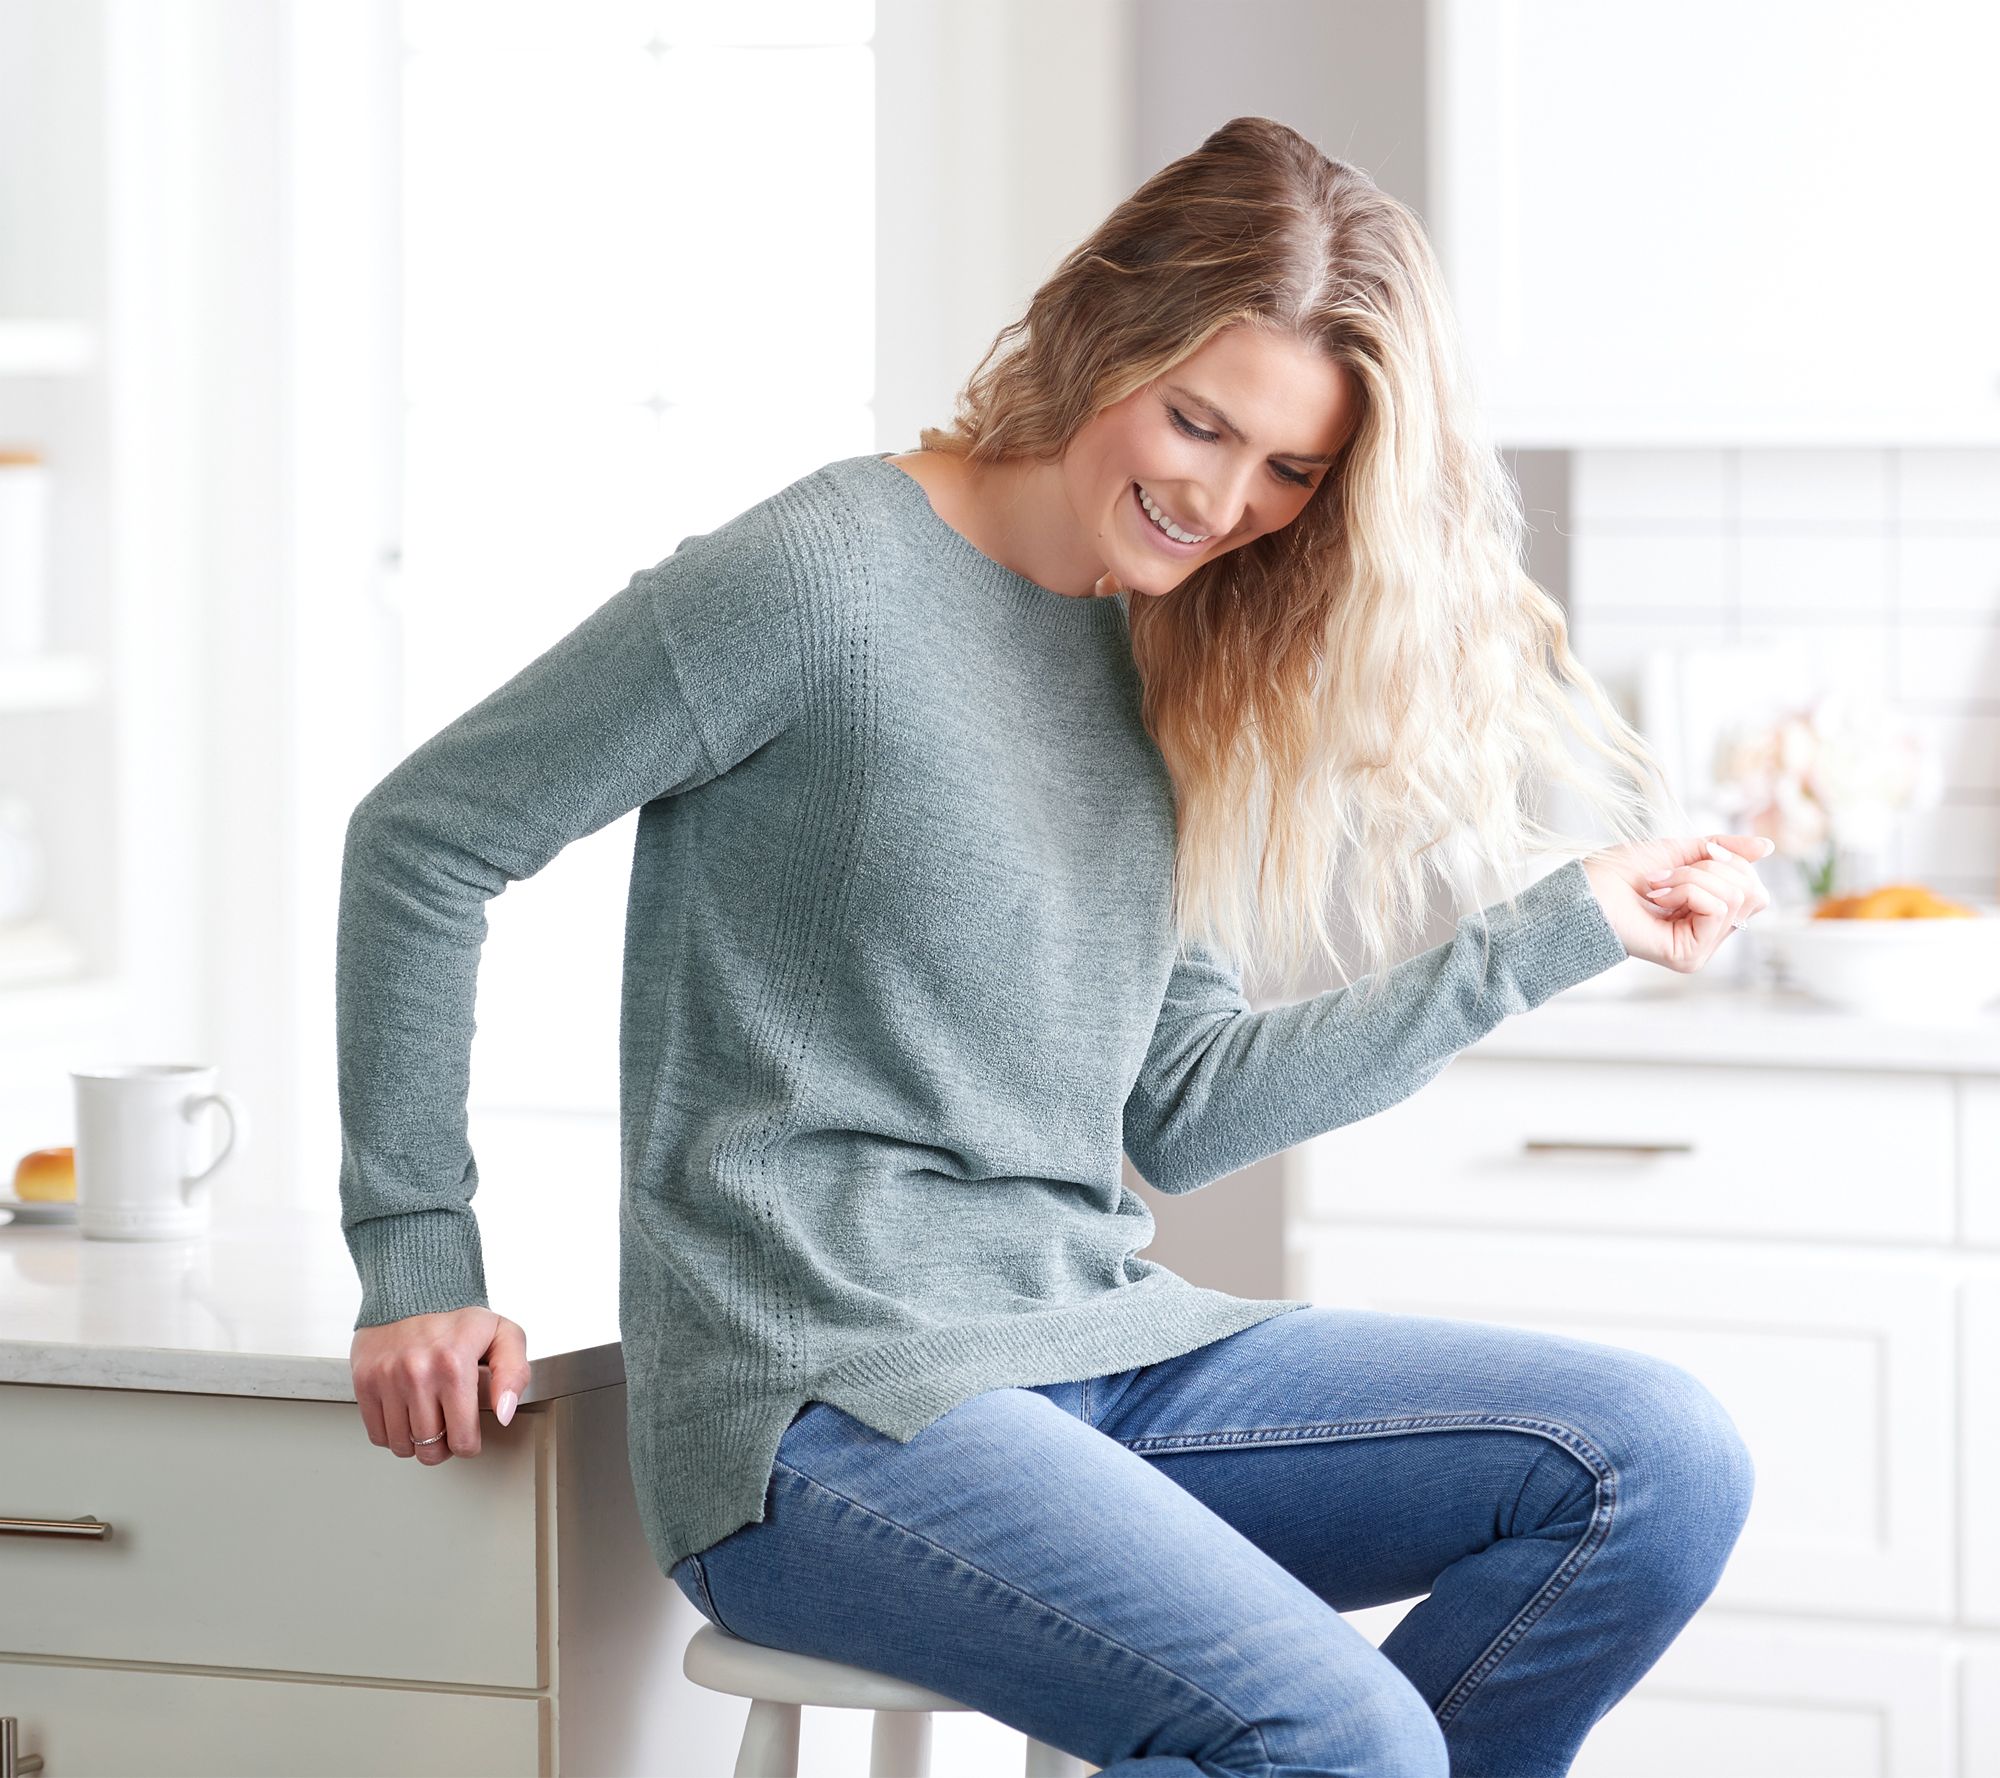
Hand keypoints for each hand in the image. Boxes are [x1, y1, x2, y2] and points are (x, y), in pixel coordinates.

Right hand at [350, 1306, 531, 1464]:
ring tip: (427, 1417)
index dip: (469, 1444)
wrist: (413, 1287)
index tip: (468, 1433)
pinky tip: (406, 1413)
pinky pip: (376, 1433)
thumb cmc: (459, 1316)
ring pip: (401, 1446)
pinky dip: (392, 1432)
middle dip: (443, 1445)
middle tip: (447, 1426)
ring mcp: (387, 1379)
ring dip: (416, 1441)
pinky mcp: (364, 1381)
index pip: (462, 1440)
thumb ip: (514, 1374)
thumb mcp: (504, 1335)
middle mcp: (417, 1375)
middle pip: (429, 1450)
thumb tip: (503, 1413)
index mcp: (454, 1366)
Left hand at [1581, 833, 1775, 972]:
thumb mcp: (1679, 851)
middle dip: (1712, 868)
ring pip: (1736, 897)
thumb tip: (1767, 847)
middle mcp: (1710, 936)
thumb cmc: (1620, 873)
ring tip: (1659, 887)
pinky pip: (1716, 908)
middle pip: (1754, 893)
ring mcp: (1701, 950)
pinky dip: (1688, 890)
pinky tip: (1659, 898)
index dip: (1732, 861)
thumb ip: (1723, 850)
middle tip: (1669, 875)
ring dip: (1693, 877)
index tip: (1697, 854)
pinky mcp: (1689, 956)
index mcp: (1710, 914)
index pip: (1753, 887)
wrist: (1586, 889)